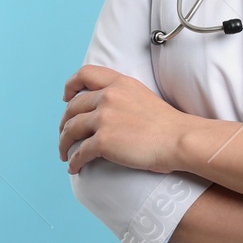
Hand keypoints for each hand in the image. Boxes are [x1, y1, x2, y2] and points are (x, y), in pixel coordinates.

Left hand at [59, 64, 186, 173]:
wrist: (179, 140)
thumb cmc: (166, 124)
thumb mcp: (142, 95)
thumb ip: (122, 95)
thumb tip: (105, 108)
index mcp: (119, 83)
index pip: (85, 74)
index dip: (71, 85)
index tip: (66, 97)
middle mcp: (108, 96)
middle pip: (73, 107)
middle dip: (64, 122)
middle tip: (64, 134)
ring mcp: (104, 118)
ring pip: (71, 130)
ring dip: (64, 143)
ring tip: (64, 154)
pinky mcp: (103, 142)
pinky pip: (79, 152)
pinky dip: (73, 162)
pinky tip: (74, 168)